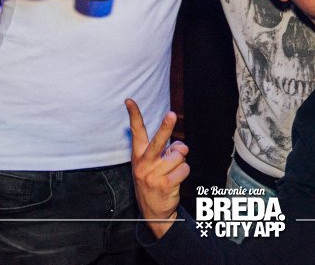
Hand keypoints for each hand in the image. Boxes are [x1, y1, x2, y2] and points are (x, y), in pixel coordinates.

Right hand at [126, 98, 188, 239]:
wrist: (153, 213)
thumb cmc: (153, 181)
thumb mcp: (150, 165)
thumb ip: (163, 151)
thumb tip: (180, 147)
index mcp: (138, 156)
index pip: (136, 132)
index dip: (134, 115)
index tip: (129, 101)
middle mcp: (144, 164)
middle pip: (158, 141)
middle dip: (166, 127)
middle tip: (171, 115)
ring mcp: (154, 175)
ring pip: (179, 155)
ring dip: (180, 161)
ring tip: (172, 170)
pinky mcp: (165, 184)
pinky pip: (184, 168)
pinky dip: (184, 172)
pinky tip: (175, 180)